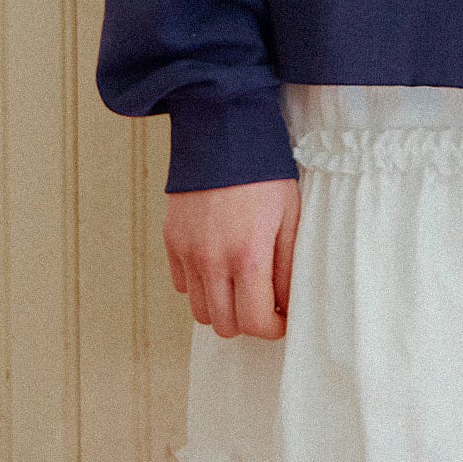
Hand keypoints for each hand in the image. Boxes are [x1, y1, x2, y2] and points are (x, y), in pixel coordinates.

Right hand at [163, 177, 301, 339]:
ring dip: (222, 307)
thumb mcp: (290, 217)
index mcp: (247, 256)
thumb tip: (287, 305)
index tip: (283, 318)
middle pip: (224, 325)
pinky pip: (182, 284)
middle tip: (263, 301)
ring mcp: (187, 252)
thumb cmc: (264, 173)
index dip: (274, 328)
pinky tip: (219, 265)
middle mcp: (211, 260)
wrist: (224, 132)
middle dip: (248, 320)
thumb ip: (288, 267)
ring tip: (241, 285)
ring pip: (200, 311)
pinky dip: (200, 286)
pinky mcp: (172, 241)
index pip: (256, 322)